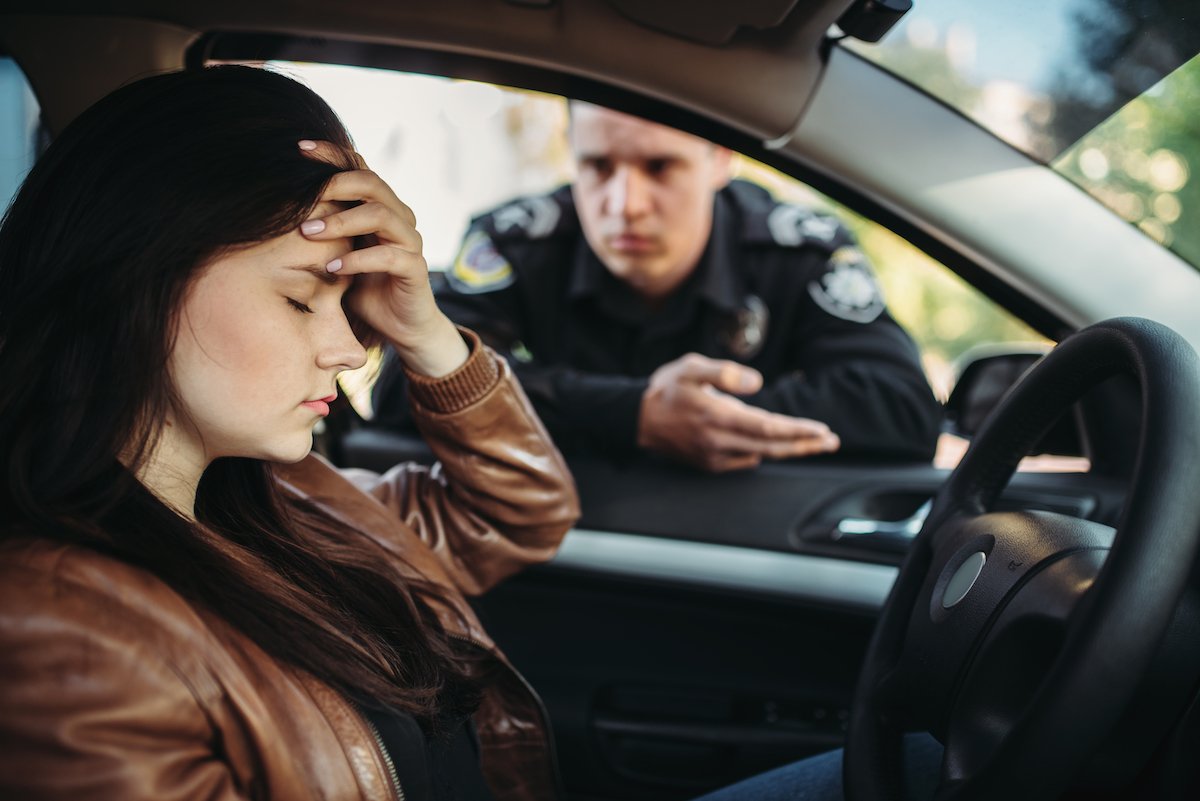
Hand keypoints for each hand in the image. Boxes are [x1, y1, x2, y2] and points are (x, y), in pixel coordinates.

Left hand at [298, 140, 467, 376]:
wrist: (398, 325)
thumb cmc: (362, 286)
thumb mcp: (336, 251)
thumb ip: (321, 227)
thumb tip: (275, 203)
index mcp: (380, 207)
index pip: (359, 168)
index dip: (331, 155)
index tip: (298, 150)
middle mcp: (399, 217)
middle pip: (372, 183)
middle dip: (335, 184)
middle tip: (303, 198)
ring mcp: (410, 242)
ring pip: (381, 215)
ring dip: (341, 222)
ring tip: (308, 233)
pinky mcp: (415, 269)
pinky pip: (390, 257)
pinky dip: (358, 261)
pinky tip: (333, 269)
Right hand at [637, 353, 839, 471]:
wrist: (637, 419)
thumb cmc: (667, 388)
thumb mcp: (691, 367)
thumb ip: (724, 372)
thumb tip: (756, 383)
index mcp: (717, 416)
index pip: (768, 427)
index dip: (798, 430)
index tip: (822, 430)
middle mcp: (718, 442)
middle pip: (772, 447)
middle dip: (804, 445)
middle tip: (831, 442)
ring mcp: (714, 457)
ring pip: (762, 456)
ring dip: (789, 450)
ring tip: (813, 443)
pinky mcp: (709, 465)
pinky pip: (745, 461)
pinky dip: (764, 453)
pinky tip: (775, 445)